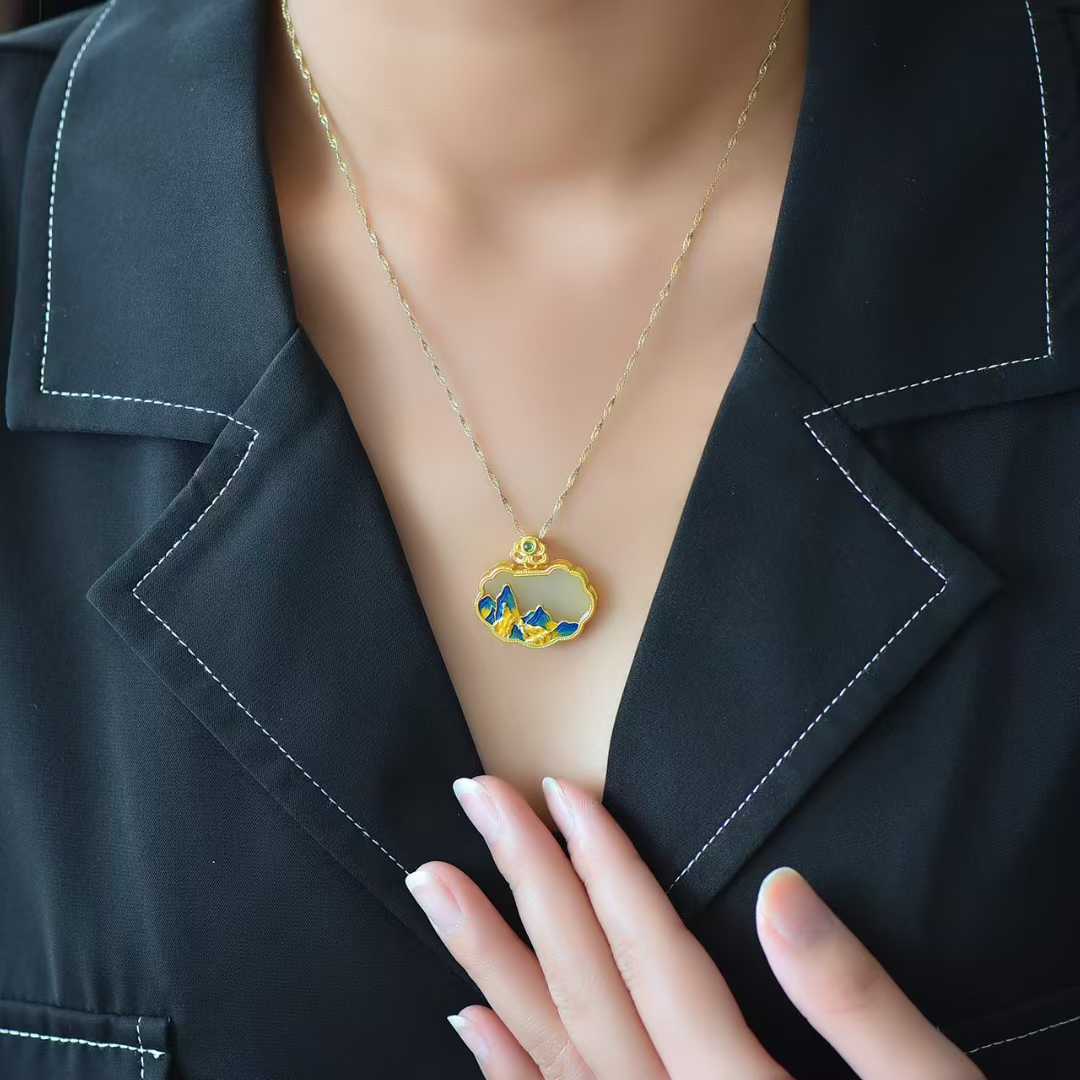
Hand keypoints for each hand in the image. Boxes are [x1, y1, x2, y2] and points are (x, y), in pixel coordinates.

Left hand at [404, 775, 982, 1078]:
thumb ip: (859, 1007)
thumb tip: (782, 894)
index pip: (654, 957)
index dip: (607, 866)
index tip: (563, 792)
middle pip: (585, 988)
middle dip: (527, 883)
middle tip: (476, 800)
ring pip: (550, 1050)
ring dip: (489, 961)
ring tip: (438, 885)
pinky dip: (506, 1073)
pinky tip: (468, 1019)